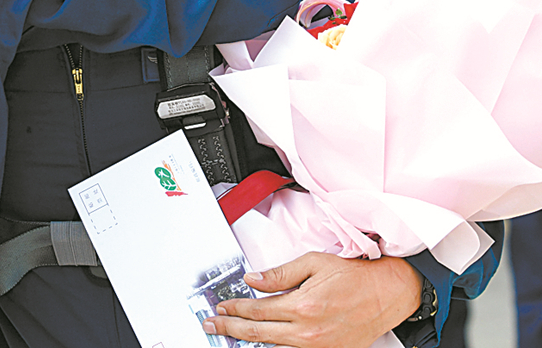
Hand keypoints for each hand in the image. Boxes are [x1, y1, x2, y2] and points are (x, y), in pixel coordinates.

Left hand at [202, 252, 421, 347]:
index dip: (235, 310)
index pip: (257, 311)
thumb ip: (280, 273)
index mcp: (303, 306)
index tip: (221, 308)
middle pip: (260, 333)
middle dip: (231, 329)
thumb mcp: (314, 263)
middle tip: (213, 325)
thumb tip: (253, 279)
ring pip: (275, 346)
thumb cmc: (355, 275)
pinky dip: (276, 346)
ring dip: (250, 340)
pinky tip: (264, 342)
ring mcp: (320, 346)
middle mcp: (309, 331)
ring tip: (230, 334)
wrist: (390, 293)